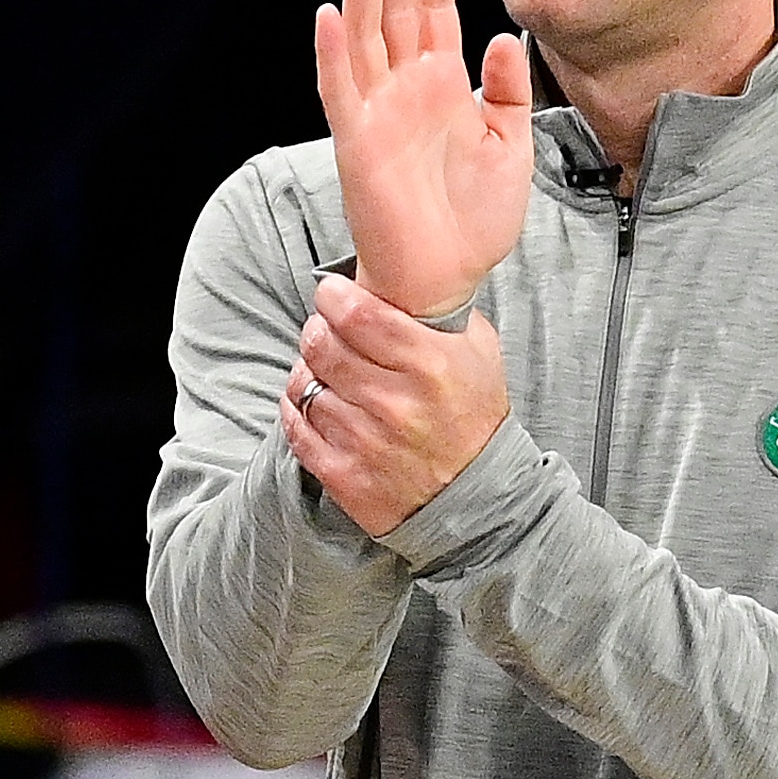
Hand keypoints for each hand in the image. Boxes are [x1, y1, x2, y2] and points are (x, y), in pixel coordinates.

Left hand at [280, 274, 510, 535]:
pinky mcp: (344, 476)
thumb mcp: (479, 353)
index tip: (332, 294)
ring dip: (307, 369)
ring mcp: (366, 442)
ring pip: (305, 384)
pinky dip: (298, 406)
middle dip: (316, 328)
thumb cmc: (475, 417)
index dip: (332, 296)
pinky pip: (297, 426)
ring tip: (323, 368)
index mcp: (431, 365)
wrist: (480, 500)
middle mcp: (396, 403)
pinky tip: (314, 400)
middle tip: (324, 328)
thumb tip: (398, 278)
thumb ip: (442, 313)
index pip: (356, 314)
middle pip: (322, 345)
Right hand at [315, 0, 537, 319]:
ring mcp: (378, 113)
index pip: (438, 14)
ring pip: (365, 38)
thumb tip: (505, 37)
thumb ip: (509, 93)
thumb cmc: (476, 219)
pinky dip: (334, 53)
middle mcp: (406, 90)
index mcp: (444, 86)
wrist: (447, 276)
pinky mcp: (356, 142)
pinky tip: (332, 15)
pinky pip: (340, 90)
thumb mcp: (512, 149)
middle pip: (397, 14)